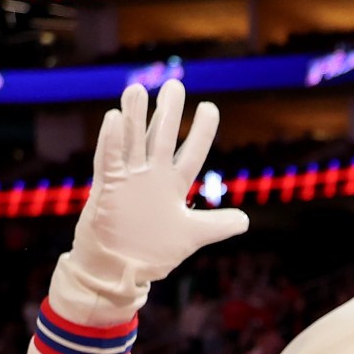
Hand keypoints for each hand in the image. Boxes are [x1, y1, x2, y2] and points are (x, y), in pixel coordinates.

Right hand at [60, 81, 247, 316]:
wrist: (120, 269)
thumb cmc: (153, 251)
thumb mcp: (190, 236)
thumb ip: (216, 225)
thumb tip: (246, 221)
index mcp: (172, 185)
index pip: (191, 153)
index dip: (201, 132)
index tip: (210, 107)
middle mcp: (151, 176)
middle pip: (161, 138)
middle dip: (168, 113)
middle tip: (174, 85)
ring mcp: (128, 179)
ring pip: (132, 141)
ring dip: (135, 117)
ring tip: (138, 89)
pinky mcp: (107, 187)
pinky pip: (108, 159)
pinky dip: (111, 140)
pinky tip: (114, 118)